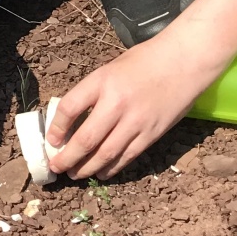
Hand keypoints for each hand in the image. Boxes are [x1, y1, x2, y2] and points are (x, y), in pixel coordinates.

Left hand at [46, 27, 230, 180]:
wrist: (184, 61)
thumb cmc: (146, 61)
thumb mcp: (111, 68)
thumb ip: (94, 91)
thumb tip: (73, 118)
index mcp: (102, 81)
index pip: (69, 108)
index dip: (56, 127)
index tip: (51, 140)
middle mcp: (116, 104)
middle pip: (85, 139)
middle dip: (67, 158)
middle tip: (56, 167)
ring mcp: (136, 122)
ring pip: (105, 154)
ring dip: (86, 168)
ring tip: (74, 174)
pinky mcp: (152, 135)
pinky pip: (127, 157)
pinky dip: (111, 168)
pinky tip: (101, 172)